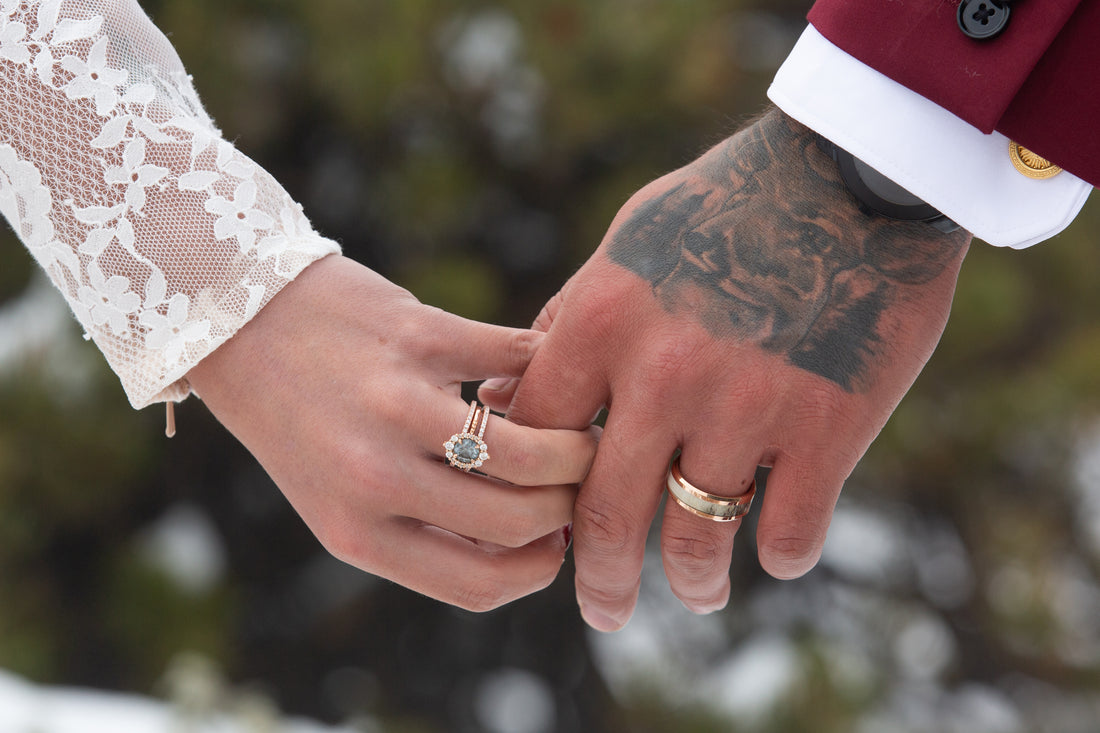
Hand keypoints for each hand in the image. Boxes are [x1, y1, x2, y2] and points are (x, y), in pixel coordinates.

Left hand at [188, 255, 597, 610]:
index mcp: (355, 533)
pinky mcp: (421, 335)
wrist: (241, 319)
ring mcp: (398, 405)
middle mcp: (374, 478)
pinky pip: (519, 361)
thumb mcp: (338, 494)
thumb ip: (420, 526)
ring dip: (577, 446)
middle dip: (570, 505)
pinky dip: (549, 368)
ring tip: (581, 432)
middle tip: (580, 479)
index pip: (481, 584)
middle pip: (519, 521)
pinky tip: (546, 371)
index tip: (560, 542)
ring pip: (532, 453)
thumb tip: (532, 539)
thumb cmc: (299, 415)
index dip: (542, 570)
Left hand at [482, 109, 970, 629]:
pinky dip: (783, 555)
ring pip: (697, 537)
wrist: (853, 173)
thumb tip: (509, 397)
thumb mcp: (627, 246)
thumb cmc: (727, 207)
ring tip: (696, 594)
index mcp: (603, 323)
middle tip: (602, 610)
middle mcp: (664, 373)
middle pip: (606, 515)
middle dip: (599, 581)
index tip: (544, 525)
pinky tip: (776, 557)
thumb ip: (571, 322)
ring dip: (693, 582)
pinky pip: (792, 529)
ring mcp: (747, 405)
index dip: (531, 494)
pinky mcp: (828, 425)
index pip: (535, 440)